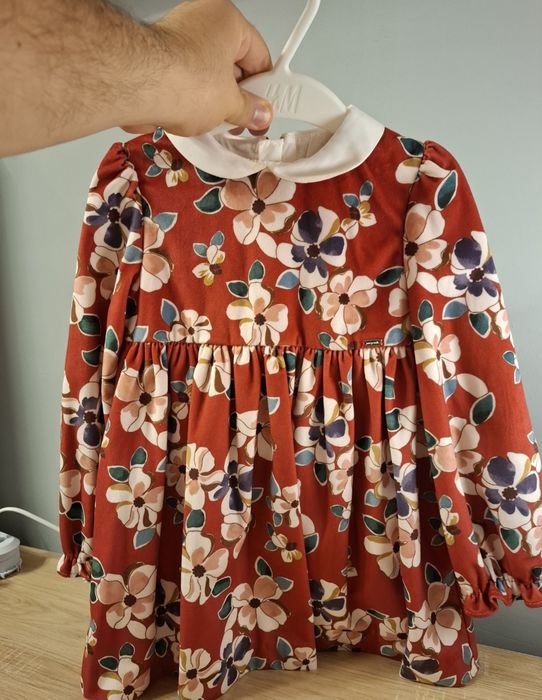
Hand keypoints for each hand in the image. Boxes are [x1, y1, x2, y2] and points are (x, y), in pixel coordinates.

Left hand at [121, 0, 273, 137]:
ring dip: (212, 102)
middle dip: (236, 97)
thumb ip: (248, 110)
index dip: (265, 88)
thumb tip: (258, 113)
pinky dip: (188, 100)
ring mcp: (176, 37)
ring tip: (214, 123)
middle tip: (241, 121)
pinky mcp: (156, 57)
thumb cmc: (181, 78)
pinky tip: (191, 120)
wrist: (134, 84)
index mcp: (226, 20)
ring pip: (205, 74)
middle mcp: (200, 20)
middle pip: (230, 64)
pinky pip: (183, 80)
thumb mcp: (229, 104)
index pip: (259, 55)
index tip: (264, 108)